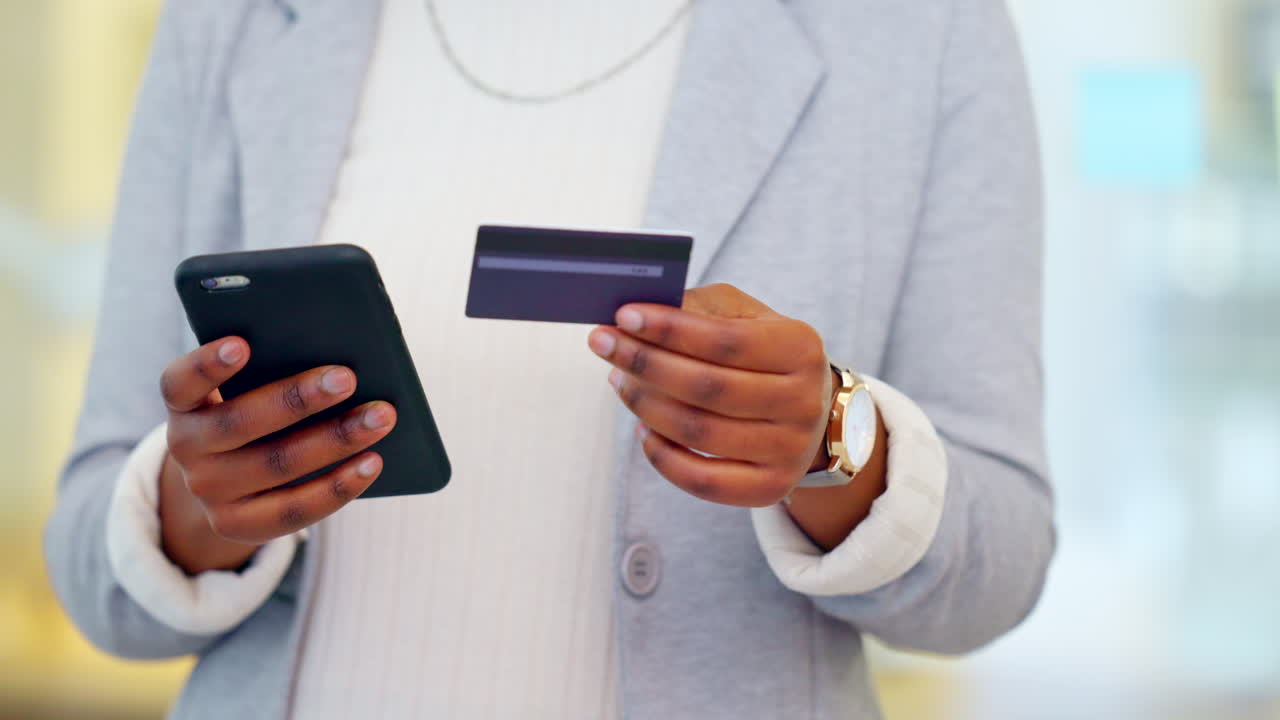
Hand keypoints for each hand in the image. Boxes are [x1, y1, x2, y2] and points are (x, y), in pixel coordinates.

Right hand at [156, 337, 396, 573]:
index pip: (181, 382)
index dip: (208, 366)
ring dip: (335, 440)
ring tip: (379, 417)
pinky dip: (337, 486)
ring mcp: (207, 490)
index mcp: (184, 403)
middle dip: (297, 399)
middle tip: (347, 377)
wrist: (227, 480)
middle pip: (239, 423)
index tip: (242, 344)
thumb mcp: (246, 390)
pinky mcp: (235, 524)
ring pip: (275, 465)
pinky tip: (373, 463)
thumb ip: (272, 370)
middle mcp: (185, 447)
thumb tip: (336, 363)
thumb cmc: (253, 410)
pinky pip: (292, 510)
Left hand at [587, 284, 832, 506]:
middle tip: (604, 344)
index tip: (623, 316)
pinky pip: (702, 482)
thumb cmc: (762, 353)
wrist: (809, 410)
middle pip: (708, 388)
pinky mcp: (770, 488)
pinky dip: (662, 456)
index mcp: (800, 348)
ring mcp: (789, 450)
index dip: (670, 330)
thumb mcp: (743, 316)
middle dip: (645, 364)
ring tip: (619, 380)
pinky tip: (643, 428)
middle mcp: (803, 402)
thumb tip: (638, 317)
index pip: (726, 341)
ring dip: (645, 405)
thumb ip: (697, 309)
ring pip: (699, 433)